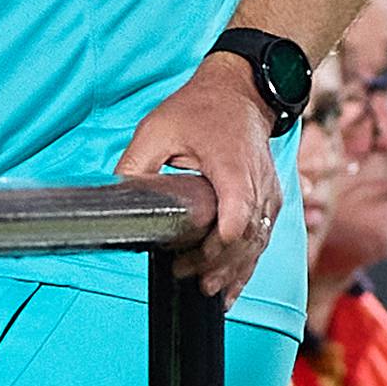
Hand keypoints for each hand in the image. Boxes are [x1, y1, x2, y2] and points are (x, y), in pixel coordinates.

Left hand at [115, 59, 281, 306]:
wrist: (239, 93)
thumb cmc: (197, 109)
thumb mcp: (155, 129)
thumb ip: (135, 164)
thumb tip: (116, 197)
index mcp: (231, 164)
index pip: (237, 211)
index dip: (220, 241)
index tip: (191, 258)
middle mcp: (257, 182)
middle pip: (247, 235)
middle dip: (217, 263)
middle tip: (184, 276)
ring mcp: (268, 193)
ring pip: (258, 242)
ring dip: (234, 270)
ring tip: (208, 292)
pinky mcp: (270, 200)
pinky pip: (263, 237)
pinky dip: (247, 264)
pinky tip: (229, 288)